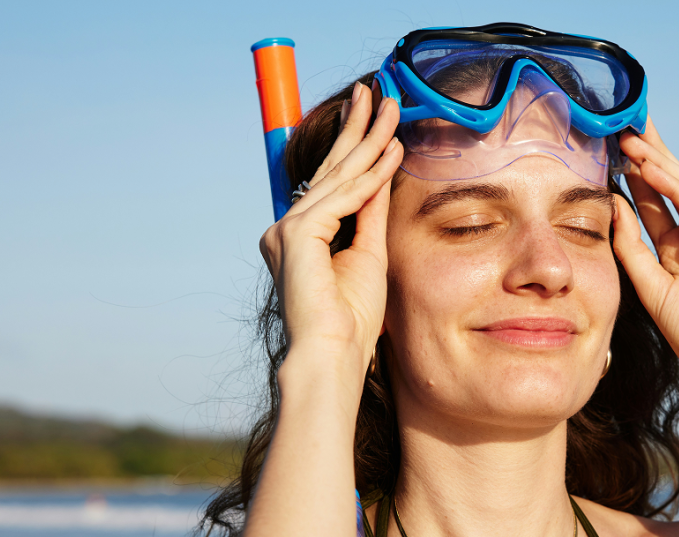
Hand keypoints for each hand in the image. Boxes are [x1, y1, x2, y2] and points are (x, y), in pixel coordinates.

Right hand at [259, 82, 402, 381]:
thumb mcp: (367, 252)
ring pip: (338, 177)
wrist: (334, 353)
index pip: (329, 182)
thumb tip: (380, 174)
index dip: (351, 146)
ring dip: (369, 142)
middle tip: (377, 92)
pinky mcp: (297, 235)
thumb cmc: (351, 317)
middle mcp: (285, 228)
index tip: (370, 116)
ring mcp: (286, 229)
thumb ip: (368, 212)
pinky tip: (393, 153)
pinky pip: (343, 198)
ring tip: (393, 110)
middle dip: (357, 129)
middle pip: (329, 169)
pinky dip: (371, 177)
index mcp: (298, 236)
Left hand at [611, 116, 678, 389]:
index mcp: (670, 244)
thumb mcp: (646, 282)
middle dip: (646, 153)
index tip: (608, 147)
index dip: (629, 172)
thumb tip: (611, 205)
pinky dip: (675, 188)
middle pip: (666, 184)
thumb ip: (629, 245)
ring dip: (656, 162)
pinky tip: (653, 169)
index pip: (647, 198)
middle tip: (623, 123)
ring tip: (631, 137)